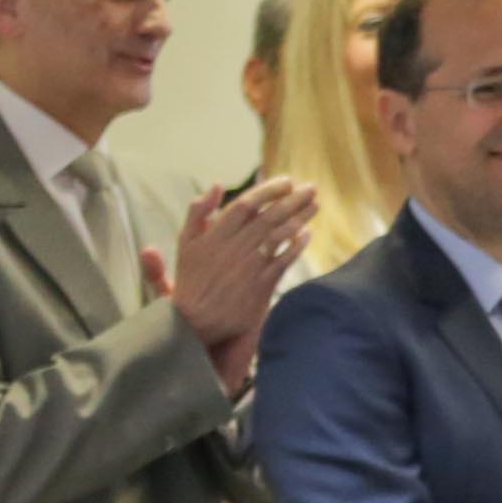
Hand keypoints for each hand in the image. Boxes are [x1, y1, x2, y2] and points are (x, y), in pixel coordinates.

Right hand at [161, 177, 311, 351]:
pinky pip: (285, 260)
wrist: (195, 321)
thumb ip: (198, 212)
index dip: (269, 190)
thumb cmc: (191, 279)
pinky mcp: (262, 285)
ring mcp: (250, 266)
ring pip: (280, 235)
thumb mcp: (185, 242)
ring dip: (300, 217)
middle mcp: (235, 247)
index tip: (286, 181)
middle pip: (269, 216)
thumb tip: (217, 185)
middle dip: (293, 200)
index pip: (246, 204)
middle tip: (311, 188)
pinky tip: (308, 234)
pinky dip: (297, 245)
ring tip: (315, 204)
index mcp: (215, 234)